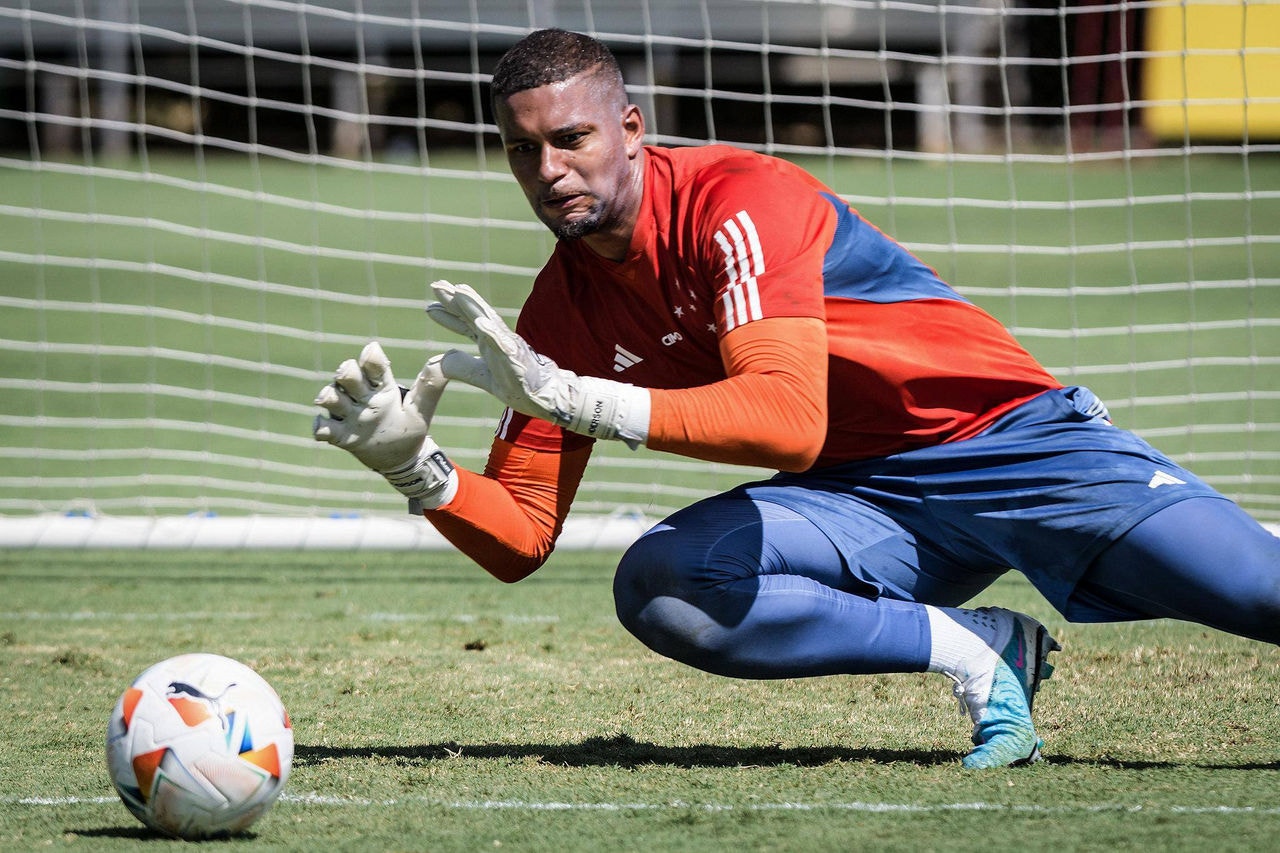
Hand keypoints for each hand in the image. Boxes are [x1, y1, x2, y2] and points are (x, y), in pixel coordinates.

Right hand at [313, 342, 456, 506]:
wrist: (400, 459)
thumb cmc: (410, 427)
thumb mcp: (422, 407)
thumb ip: (431, 385)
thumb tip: (449, 358)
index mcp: (383, 386)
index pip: (374, 365)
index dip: (371, 357)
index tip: (372, 350)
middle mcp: (363, 397)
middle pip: (348, 376)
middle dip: (346, 371)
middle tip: (346, 372)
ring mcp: (350, 415)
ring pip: (332, 398)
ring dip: (329, 395)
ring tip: (328, 397)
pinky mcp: (341, 436)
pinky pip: (324, 429)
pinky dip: (319, 426)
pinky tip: (321, 428)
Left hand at [427, 280, 649, 448]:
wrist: (548, 397)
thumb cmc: (519, 385)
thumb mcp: (483, 377)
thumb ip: (463, 367)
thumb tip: (440, 359)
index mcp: (489, 343)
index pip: (466, 325)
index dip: (449, 315)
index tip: (429, 306)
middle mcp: (498, 340)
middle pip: (475, 315)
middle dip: (457, 301)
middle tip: (437, 285)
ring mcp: (509, 346)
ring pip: (489, 322)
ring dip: (474, 307)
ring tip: (459, 292)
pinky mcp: (518, 358)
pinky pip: (504, 344)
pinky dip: (493, 332)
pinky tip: (481, 323)